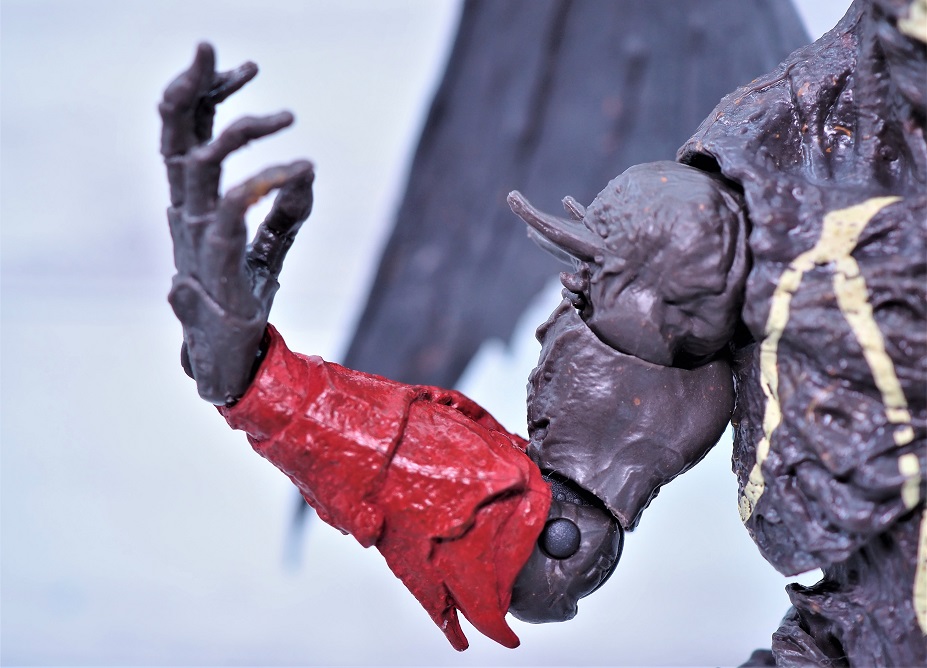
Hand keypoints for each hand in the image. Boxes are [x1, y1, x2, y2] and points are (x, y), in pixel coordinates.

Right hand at [160, 43, 313, 404]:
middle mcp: (184, 214)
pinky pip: (233, 208)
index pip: (184, 137)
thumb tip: (309, 172)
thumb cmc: (245, 299)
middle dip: (191, 88)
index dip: (202, 96)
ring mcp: (195, 238)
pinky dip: (266, 182)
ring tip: (286, 117)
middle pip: (174, 138)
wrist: (232, 357)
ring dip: (239, 131)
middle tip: (212, 48)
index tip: (239, 69)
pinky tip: (300, 169)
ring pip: (199, 166)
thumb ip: (287, 211)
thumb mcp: (270, 248)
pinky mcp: (217, 262)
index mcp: (190, 205)